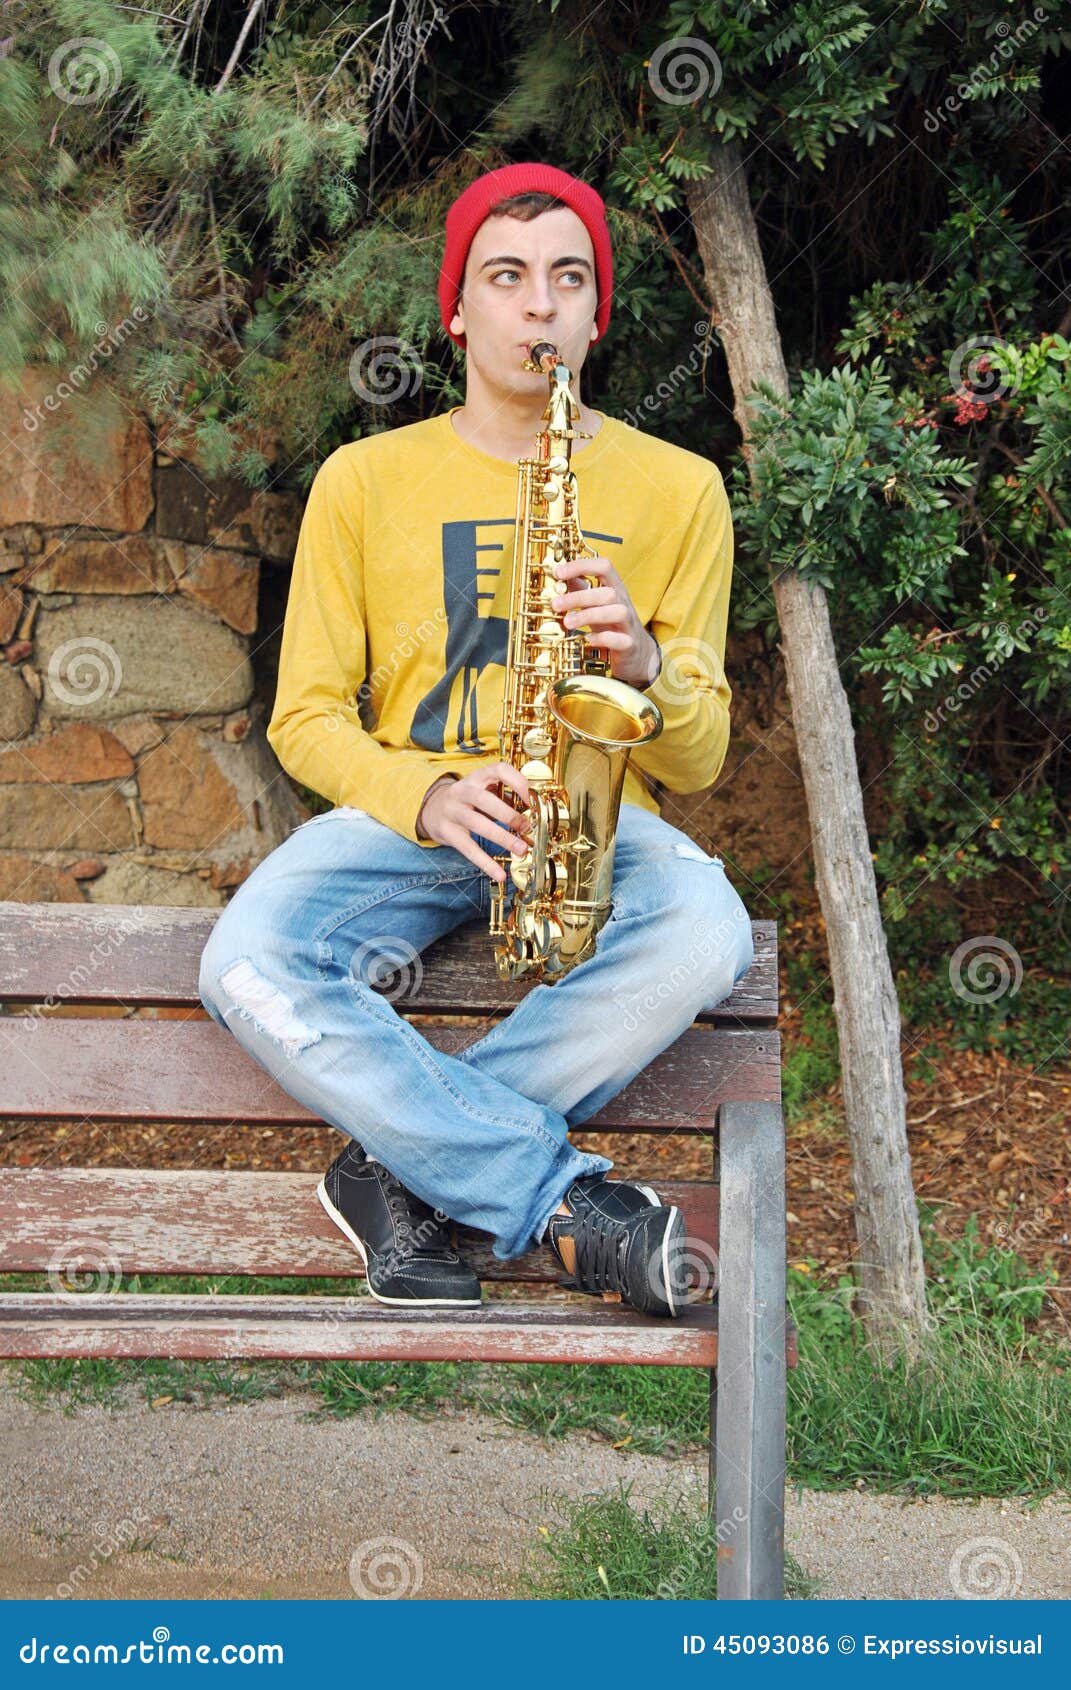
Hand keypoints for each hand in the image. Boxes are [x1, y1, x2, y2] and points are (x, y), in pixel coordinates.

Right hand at [417, 764, 531, 883]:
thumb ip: (505, 797)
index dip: (518, 783)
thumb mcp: (484, 790)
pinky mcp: (447, 832)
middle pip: (486, 800)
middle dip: (509, 815)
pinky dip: (486, 863)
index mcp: (477, 777)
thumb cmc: (467, 800)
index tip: (532, 799)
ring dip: (503, 838)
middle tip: (527, 828)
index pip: (499, 770)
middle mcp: (463, 791)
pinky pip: (468, 849)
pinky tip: (499, 873)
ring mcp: (452, 811)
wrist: (431, 809)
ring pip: (478, 824)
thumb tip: (534, 812)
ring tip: (521, 850)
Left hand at [550, 555, 659, 687]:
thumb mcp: (595, 605)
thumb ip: (581, 590)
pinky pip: (619, 639)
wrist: (637, 654)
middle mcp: (624, 603)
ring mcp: (629, 624)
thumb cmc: (612, 626)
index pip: (604, 567)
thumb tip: (560, 576)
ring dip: (588, 616)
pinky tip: (587, 639)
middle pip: (608, 593)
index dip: (581, 566)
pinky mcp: (629, 645)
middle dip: (579, 597)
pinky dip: (602, 638)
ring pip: (616, 613)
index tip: (558, 572)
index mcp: (615, 588)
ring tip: (567, 622)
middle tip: (556, 604)